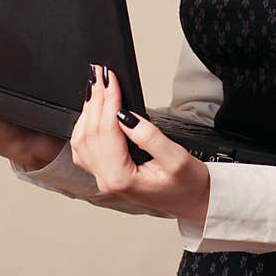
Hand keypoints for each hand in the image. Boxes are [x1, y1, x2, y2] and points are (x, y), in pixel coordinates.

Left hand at [70, 64, 209, 225]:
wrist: (192, 201)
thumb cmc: (187, 184)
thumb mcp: (176, 158)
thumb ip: (149, 137)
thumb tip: (125, 116)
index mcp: (121, 177)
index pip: (107, 130)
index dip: (108, 100)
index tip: (110, 78)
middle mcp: (106, 180)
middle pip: (91, 132)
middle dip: (95, 99)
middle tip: (99, 73)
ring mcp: (103, 178)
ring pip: (82, 140)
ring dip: (88, 110)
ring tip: (95, 86)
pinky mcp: (106, 174)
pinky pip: (85, 148)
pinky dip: (84, 125)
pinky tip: (91, 111)